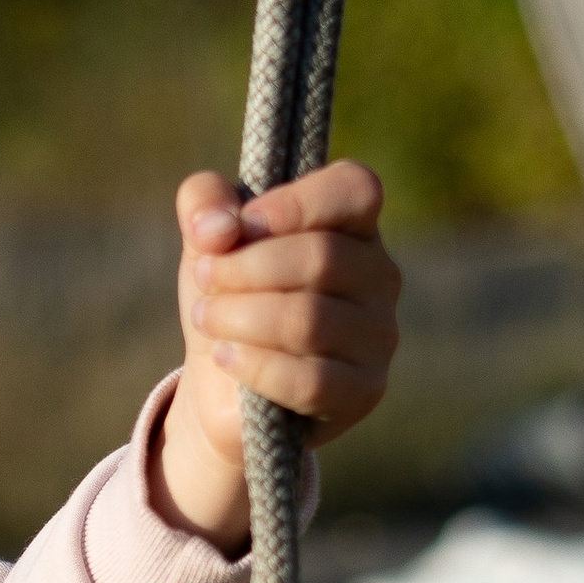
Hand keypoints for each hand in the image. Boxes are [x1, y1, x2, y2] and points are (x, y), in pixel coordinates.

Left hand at [155, 162, 401, 550]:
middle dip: (245, 268)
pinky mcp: (363, 392)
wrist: (223, 383)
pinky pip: (310, 380)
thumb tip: (217, 227)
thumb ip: (203, 203)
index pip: (354, 190)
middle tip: (206, 279)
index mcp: (353, 224)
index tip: (237, 227)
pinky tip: (225, 356)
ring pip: (310, 320)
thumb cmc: (229, 295)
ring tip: (208, 318)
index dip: (292, 205)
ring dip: (240, 317)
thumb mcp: (206, 240)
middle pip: (321, 257)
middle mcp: (380, 276)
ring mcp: (379, 336)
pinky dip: (255, 365)